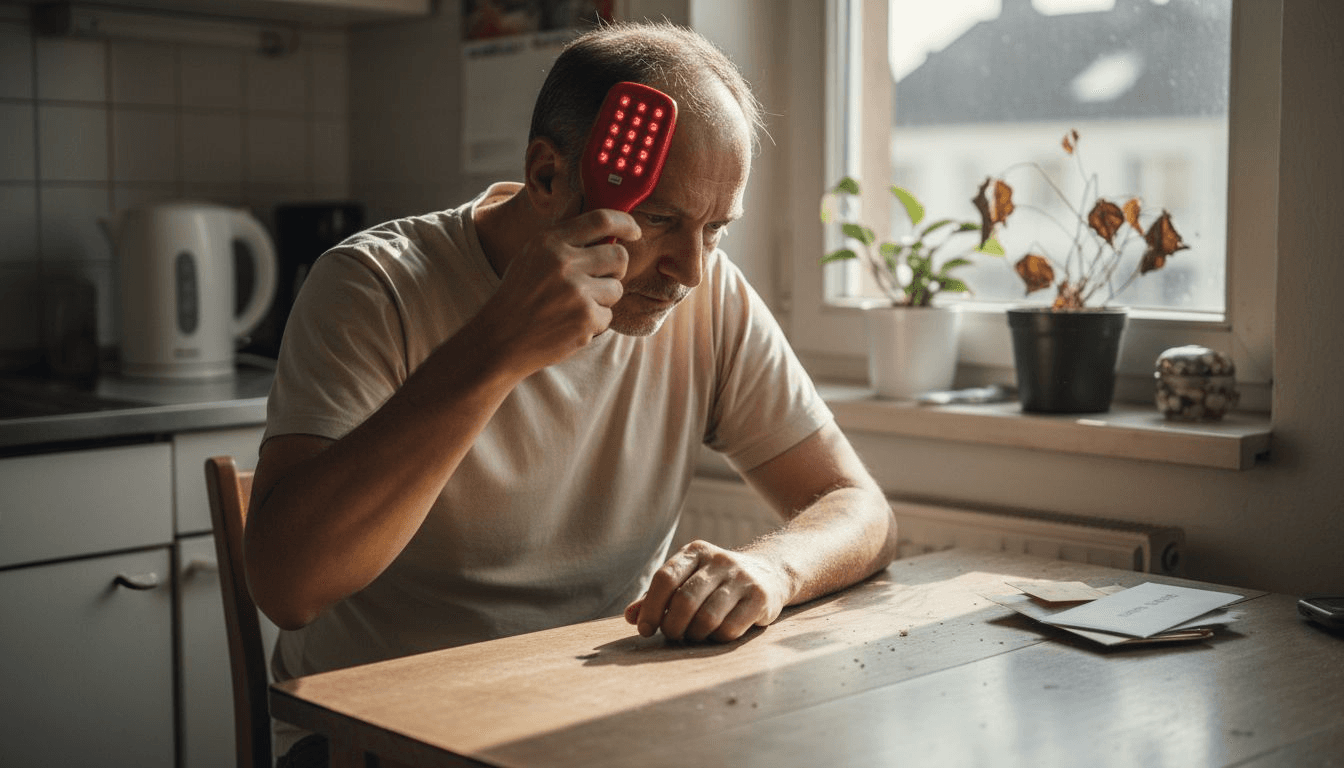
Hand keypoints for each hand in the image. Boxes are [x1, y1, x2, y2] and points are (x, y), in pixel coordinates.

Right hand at [476, 208, 640, 373]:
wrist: (500, 339)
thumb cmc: (518, 294)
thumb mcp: (532, 253)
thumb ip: (561, 229)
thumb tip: (582, 197)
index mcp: (550, 242)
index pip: (601, 220)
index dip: (625, 223)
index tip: (634, 231)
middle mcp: (564, 263)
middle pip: (619, 256)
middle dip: (616, 268)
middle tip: (599, 278)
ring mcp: (577, 292)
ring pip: (616, 289)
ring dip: (602, 299)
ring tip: (574, 305)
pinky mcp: (586, 320)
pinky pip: (608, 316)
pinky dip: (593, 322)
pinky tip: (569, 324)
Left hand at [623, 540, 790, 642]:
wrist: (770, 573)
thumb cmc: (716, 583)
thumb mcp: (688, 580)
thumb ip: (657, 598)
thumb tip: (631, 617)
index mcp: (696, 551)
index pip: (665, 578)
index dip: (650, 607)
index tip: (645, 629)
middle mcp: (720, 560)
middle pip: (684, 600)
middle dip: (672, 626)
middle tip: (672, 636)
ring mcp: (742, 578)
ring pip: (707, 618)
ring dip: (694, 634)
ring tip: (694, 635)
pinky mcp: (760, 598)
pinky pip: (729, 628)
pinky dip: (717, 638)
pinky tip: (717, 633)